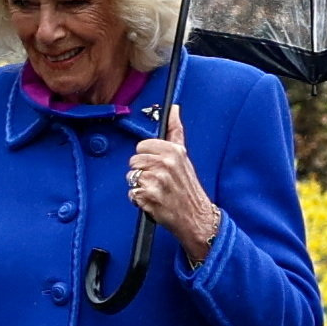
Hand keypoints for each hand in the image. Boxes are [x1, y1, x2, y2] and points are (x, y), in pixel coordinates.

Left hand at [128, 107, 220, 266]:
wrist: (196, 216)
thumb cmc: (187, 187)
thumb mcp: (184, 156)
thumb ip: (175, 132)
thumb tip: (173, 109)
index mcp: (174, 151)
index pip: (142, 146)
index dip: (147, 157)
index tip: (157, 164)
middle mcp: (165, 164)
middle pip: (134, 161)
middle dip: (142, 171)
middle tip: (157, 180)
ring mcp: (156, 181)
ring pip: (131, 177)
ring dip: (139, 186)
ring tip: (155, 190)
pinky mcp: (147, 197)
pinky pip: (131, 193)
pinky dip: (139, 199)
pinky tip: (152, 200)